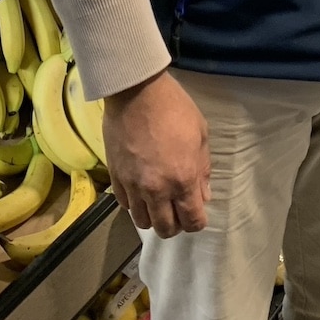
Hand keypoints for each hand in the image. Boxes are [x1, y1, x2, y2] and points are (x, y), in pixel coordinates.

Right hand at [103, 71, 210, 237]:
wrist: (136, 91)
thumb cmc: (174, 107)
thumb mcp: (200, 134)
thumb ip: (203, 169)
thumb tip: (203, 195)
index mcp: (183, 179)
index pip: (192, 221)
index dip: (197, 221)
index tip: (196, 212)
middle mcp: (157, 190)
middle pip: (165, 229)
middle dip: (175, 224)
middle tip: (177, 208)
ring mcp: (133, 185)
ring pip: (142, 221)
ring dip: (153, 216)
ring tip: (157, 201)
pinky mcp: (116, 177)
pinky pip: (125, 205)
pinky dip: (134, 203)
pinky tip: (140, 189)